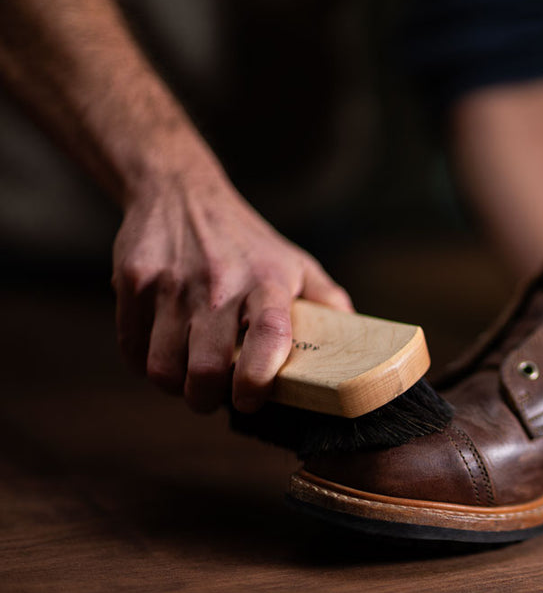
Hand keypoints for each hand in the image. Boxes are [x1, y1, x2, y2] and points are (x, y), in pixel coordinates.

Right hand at [111, 164, 351, 413]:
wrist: (180, 191)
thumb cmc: (248, 242)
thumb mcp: (297, 263)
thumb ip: (327, 304)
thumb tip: (359, 347)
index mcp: (267, 282)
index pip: (269, 337)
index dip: (259, 381)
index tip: (251, 401)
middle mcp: (219, 283)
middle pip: (206, 368)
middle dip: (208, 398)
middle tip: (215, 398)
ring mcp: (172, 282)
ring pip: (163, 368)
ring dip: (175, 386)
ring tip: (189, 378)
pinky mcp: (133, 281)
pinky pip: (133, 350)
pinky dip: (146, 365)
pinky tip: (166, 353)